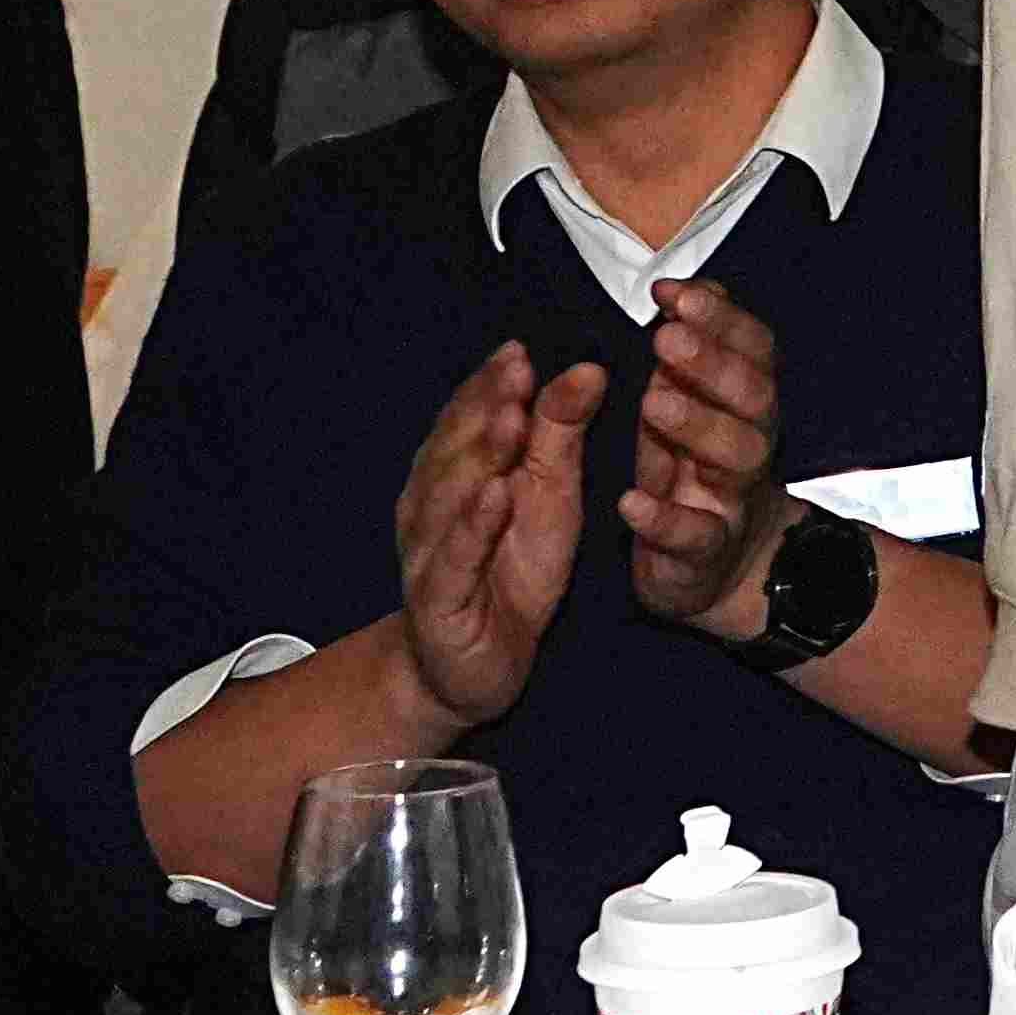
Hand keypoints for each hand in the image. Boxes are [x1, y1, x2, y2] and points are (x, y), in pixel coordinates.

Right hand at [392, 341, 599, 735]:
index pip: (469, 417)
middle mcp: (432, 505)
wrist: (475, 665)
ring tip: (511, 418)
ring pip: (450, 496)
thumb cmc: (510, 570)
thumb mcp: (551, 495)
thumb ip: (561, 434)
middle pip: (456, 447)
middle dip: (485, 406)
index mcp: (454, 472)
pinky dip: (474, 526)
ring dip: (479, 455)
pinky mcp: (439, 599)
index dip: (492, 383)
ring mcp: (430, 551)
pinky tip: (495, 496)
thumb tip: (585, 369)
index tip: (521, 349)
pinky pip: (456, 558)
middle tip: (517, 369)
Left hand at [621, 279, 792, 642]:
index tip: (670, 293)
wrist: (721, 569)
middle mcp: (751, 443)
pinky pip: (696, 535)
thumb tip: (671, 292)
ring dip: (699, 426)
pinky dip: (666, 519)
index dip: (721, 318)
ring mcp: (733, 498)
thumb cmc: (693, 470)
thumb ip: (687, 357)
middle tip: (666, 338)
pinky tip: (631, 503)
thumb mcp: (693, 407)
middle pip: (755, 396)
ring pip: (738, 458)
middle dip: (715, 363)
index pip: (753, 348)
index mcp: (746, 402)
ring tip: (652, 404)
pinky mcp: (706, 551)